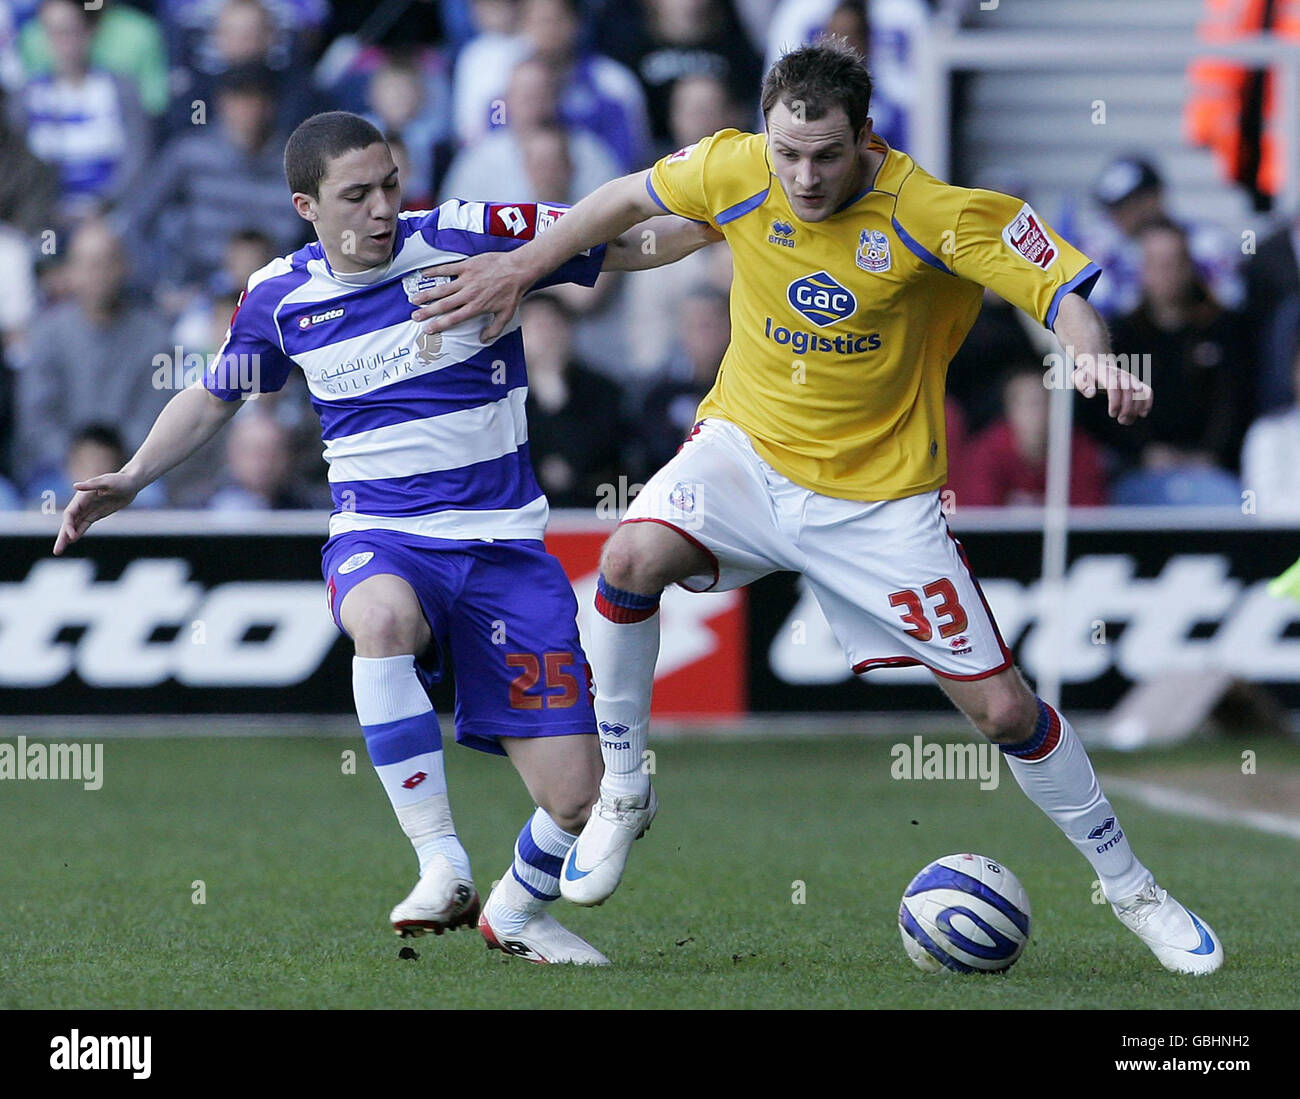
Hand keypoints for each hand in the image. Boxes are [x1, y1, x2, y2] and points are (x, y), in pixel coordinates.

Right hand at [53, 472, 139, 555]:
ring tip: (59, 550)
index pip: (70, 514)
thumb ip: (91, 485)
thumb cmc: (120, 480)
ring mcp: (89, 509)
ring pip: (75, 525)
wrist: (131, 483)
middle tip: (56, 551)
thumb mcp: (107, 482)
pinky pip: (85, 525)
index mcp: (82, 497)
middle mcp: (82, 504)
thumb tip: (76, 486)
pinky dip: (78, 532)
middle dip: (62, 536)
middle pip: (69, 522)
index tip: (72, 536)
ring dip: (67, 537)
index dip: (68, 525)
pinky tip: (72, 540)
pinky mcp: (97, 514)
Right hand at [408, 252, 530, 342]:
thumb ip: (494, 329)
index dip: (439, 325)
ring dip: (426, 294)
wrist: (518, 269)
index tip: (427, 329)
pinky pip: (447, 269)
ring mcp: (466, 279)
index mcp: (476, 307)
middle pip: (443, 305)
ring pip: (442, 289)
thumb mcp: (506, 315)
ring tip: (414, 299)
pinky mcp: (467, 265)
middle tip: (415, 316)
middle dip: (427, 312)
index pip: (453, 319)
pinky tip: (424, 274)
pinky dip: (434, 272)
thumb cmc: (512, 293)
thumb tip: (483, 340)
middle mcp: (468, 295)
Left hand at [1072, 355, 1152, 425]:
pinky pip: (1147, 390)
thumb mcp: (1077, 377)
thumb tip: (1091, 393)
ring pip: (1140, 391)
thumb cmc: (1085, 375)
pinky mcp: (1136, 383)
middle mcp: (1120, 375)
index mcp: (1105, 373)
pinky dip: (1148, 402)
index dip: (1116, 401)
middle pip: (1129, 390)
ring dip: (1137, 409)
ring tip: (1127, 421)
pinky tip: (1142, 414)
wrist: (1096, 365)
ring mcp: (1129, 379)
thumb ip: (1082, 384)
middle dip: (1128, 408)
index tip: (1112, 414)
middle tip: (1121, 420)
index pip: (1114, 386)